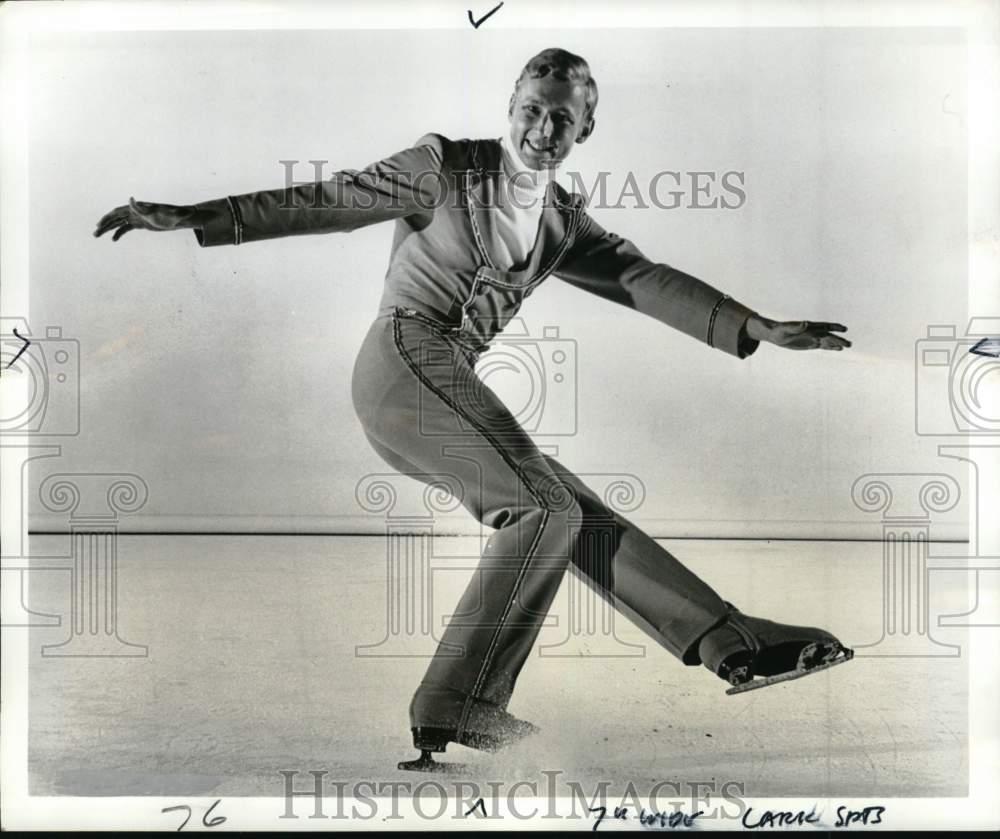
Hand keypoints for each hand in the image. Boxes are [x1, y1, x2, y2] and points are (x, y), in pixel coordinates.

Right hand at [93, 197, 207, 240]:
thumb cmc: (172, 214)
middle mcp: (135, 211)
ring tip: (97, 236)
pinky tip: (113, 240)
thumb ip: (144, 208)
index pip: (119, 211)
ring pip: (118, 223)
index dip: (108, 217)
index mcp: (137, 208)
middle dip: (104, 224)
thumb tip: (131, 198)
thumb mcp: (157, 212)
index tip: (100, 224)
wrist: (179, 218)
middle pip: (115, 217)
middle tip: (95, 233)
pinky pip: (126, 228)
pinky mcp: (140, 224)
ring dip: (108, 229)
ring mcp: (136, 217)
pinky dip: (119, 233)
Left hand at [746, 314, 850, 350]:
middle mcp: (813, 332)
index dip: (834, 327)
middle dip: (838, 340)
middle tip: (849, 344)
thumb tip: (805, 323)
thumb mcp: (786, 328)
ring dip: (837, 343)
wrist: (775, 334)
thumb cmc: (779, 330)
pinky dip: (831, 347)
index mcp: (809, 327)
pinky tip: (838, 349)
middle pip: (829, 336)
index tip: (843, 329)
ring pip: (827, 341)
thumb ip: (796, 326)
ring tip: (847, 346)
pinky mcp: (810, 344)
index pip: (824, 327)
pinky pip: (822, 345)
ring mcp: (812, 338)